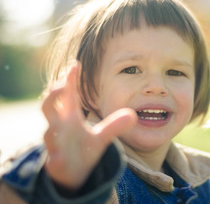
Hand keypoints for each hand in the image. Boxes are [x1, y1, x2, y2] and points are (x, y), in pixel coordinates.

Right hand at [42, 64, 136, 189]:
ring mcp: (56, 143)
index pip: (69, 96)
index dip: (70, 80)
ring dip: (53, 129)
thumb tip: (134, 115)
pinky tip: (59, 158)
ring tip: (59, 126)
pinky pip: (53, 159)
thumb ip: (115, 125)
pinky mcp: (56, 162)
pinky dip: (56, 157)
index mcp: (71, 118)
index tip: (75, 64)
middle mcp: (60, 127)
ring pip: (49, 133)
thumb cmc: (83, 148)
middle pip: (49, 107)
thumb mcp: (101, 137)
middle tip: (60, 86)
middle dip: (52, 97)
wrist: (73, 172)